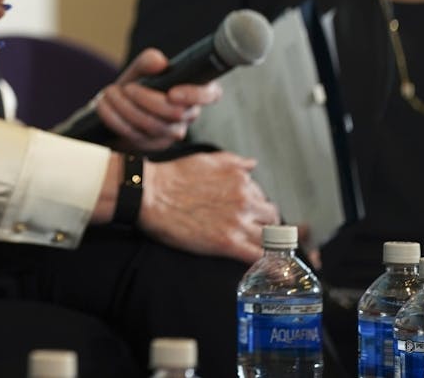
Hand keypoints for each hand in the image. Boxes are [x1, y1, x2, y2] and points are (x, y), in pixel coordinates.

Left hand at [89, 47, 222, 151]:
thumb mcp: (140, 70)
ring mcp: (169, 134)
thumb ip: (148, 62)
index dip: (196, 95)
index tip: (173, 92)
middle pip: (175, 113)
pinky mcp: (150, 146)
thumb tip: (158, 62)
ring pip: (153, 125)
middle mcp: (186, 116)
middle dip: (147, 99)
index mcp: (193, 93)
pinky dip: (114, 117)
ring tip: (110, 92)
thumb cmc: (136, 84)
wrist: (116, 106)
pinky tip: (103, 104)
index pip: (210, 94)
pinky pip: (133, 134)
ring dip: (126, 107)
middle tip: (128, 87)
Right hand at [131, 151, 279, 263]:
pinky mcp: (227, 243)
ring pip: (270, 238)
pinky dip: (263, 262)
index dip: (256, 208)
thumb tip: (253, 164)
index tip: (248, 216)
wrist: (151, 195)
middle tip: (250, 232)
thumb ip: (234, 162)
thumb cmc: (173, 176)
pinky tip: (257, 264)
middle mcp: (245, 199)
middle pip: (272, 218)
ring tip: (252, 249)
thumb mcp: (207, 160)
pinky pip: (258, 257)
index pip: (263, 198)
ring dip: (265, 244)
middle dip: (264, 225)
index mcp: (241, 180)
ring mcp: (238, 222)